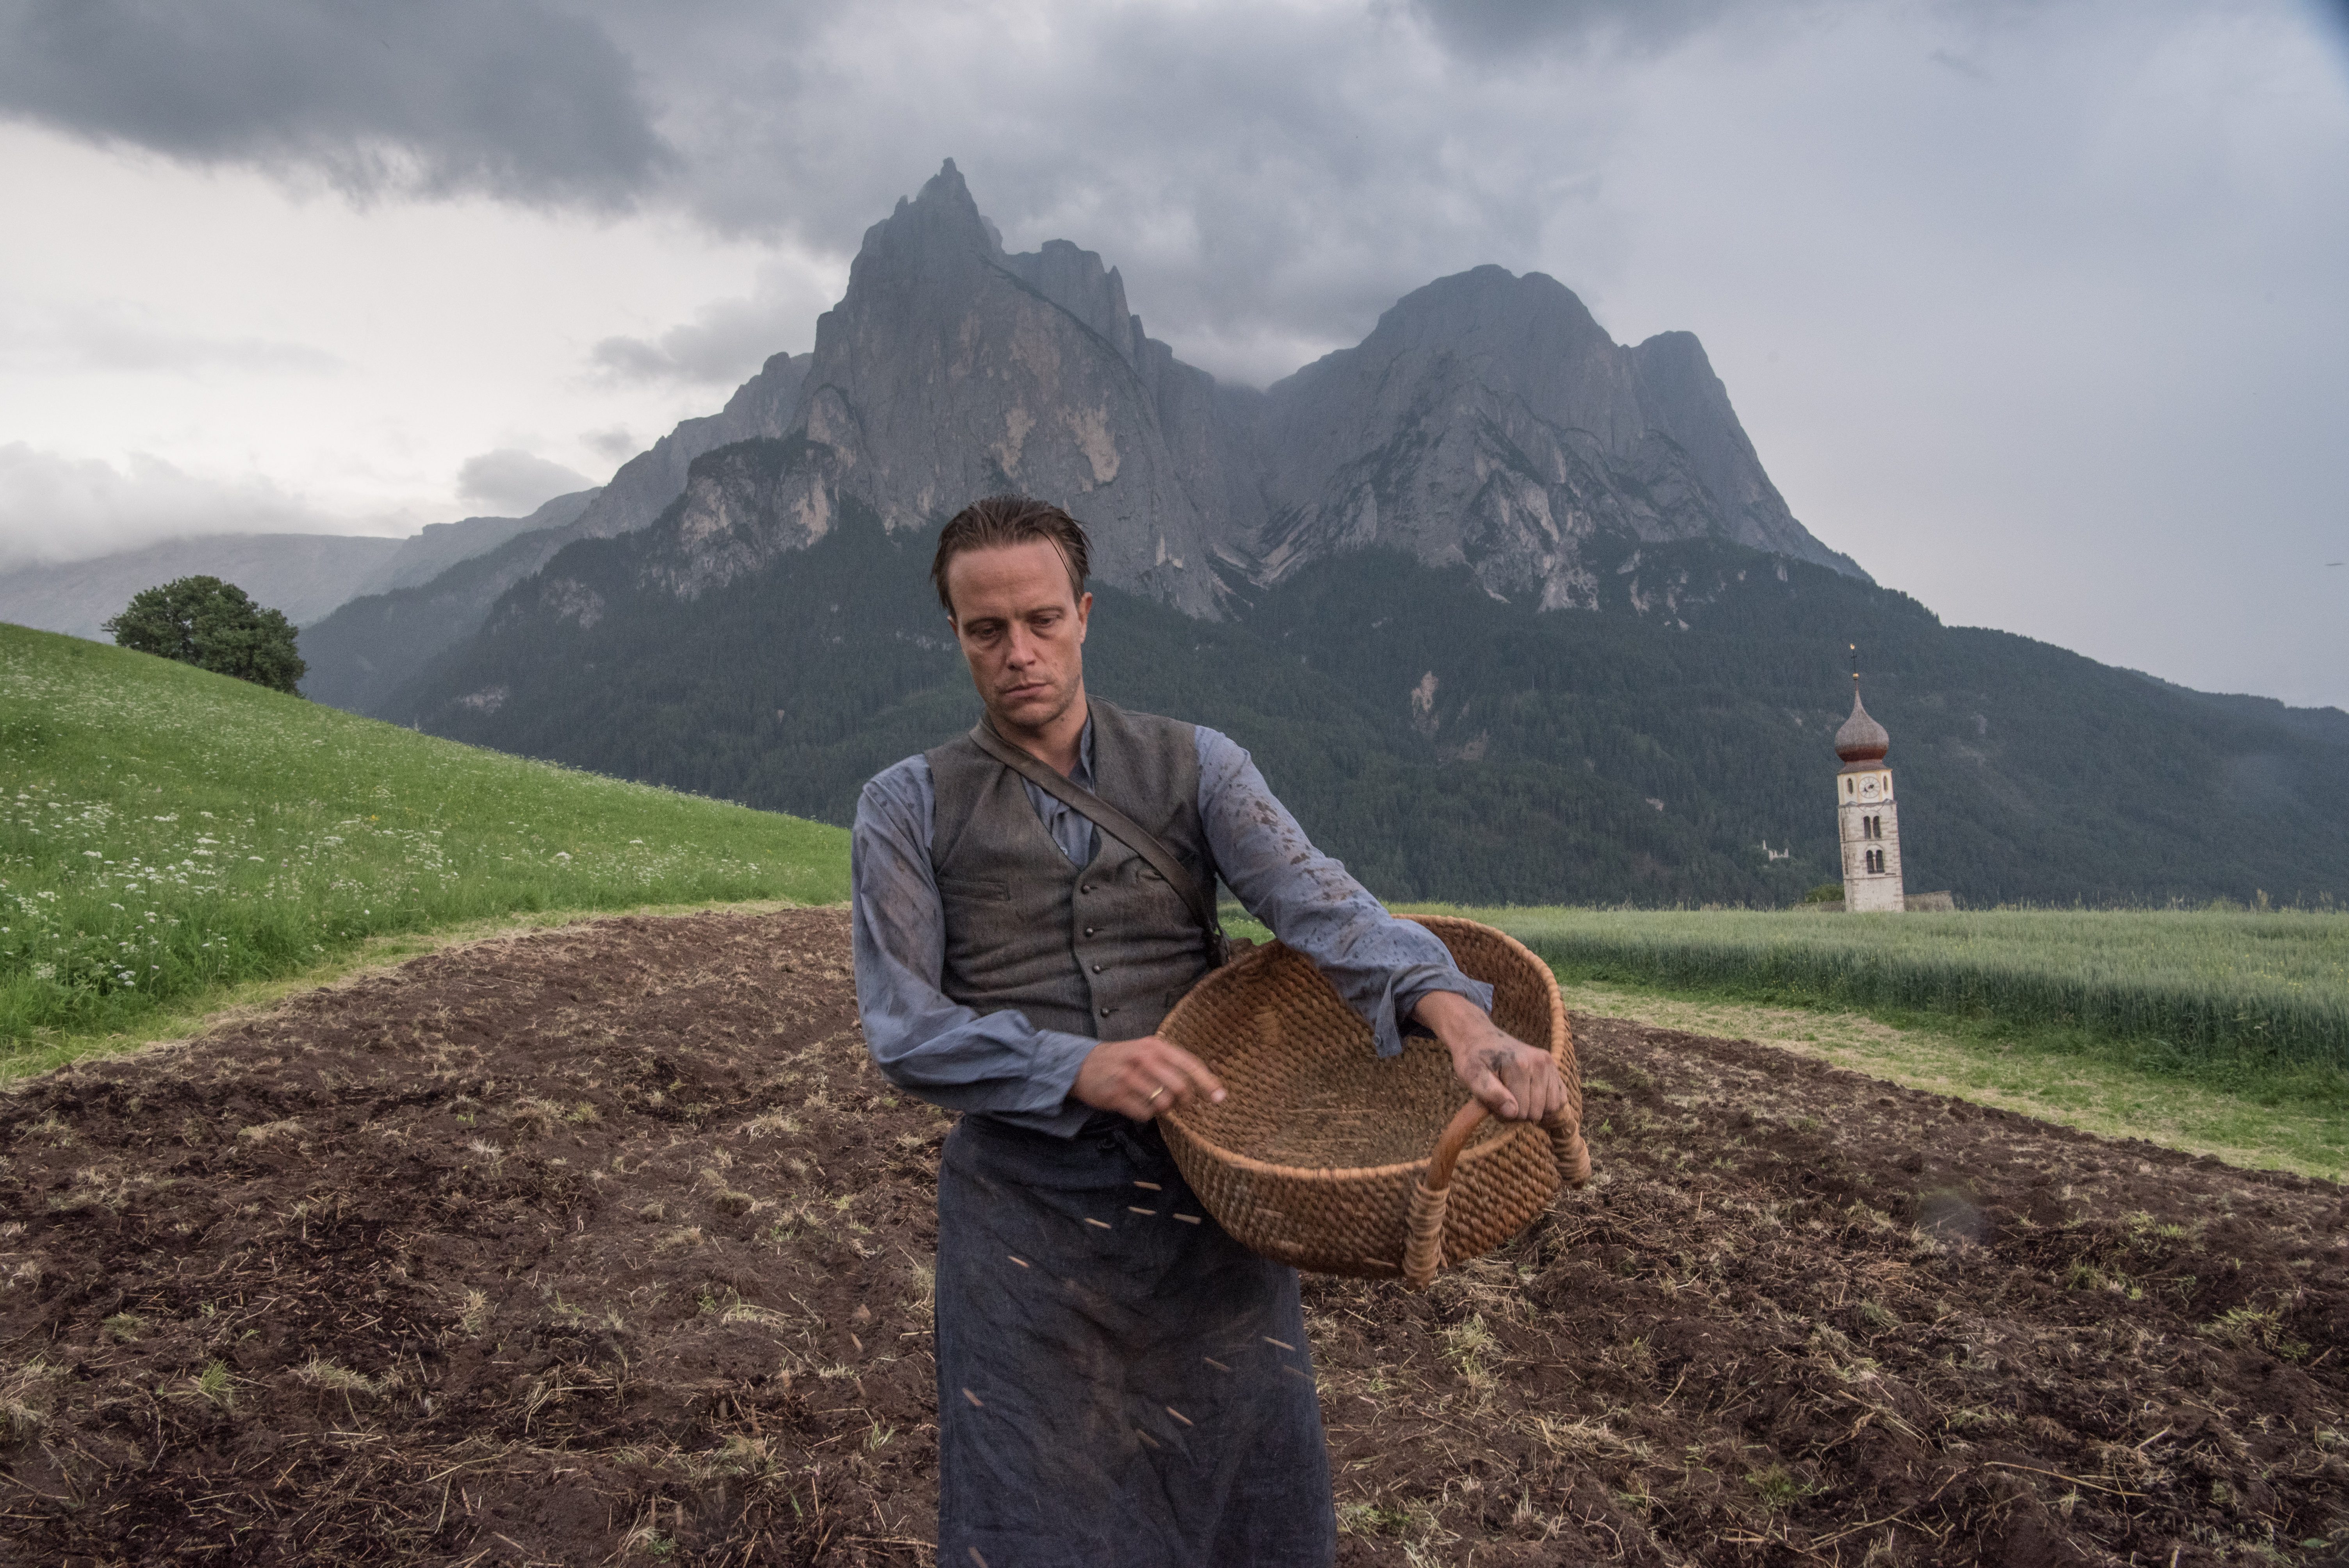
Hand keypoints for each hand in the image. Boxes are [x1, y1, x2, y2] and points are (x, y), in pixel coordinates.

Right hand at [1072, 1035, 1226, 1120]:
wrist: (1080, 1065)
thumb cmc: (1121, 1059)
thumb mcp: (1145, 1050)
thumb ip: (1171, 1062)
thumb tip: (1202, 1085)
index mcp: (1155, 1046)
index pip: (1190, 1064)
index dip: (1208, 1083)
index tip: (1220, 1098)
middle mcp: (1144, 1059)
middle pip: (1180, 1088)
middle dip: (1186, 1102)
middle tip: (1183, 1105)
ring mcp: (1129, 1078)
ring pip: (1163, 1103)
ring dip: (1164, 1108)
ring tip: (1155, 1102)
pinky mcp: (1117, 1096)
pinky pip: (1145, 1114)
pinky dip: (1146, 1115)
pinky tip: (1138, 1105)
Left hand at [1412, 991, 1564, 1122]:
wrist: (1479, 1037)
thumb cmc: (1473, 1058)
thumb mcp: (1471, 1075)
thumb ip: (1489, 1094)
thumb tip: (1513, 1112)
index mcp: (1519, 1065)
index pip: (1520, 1112)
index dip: (1504, 1116)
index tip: (1492, 1105)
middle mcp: (1539, 1063)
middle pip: (1536, 1112)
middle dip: (1519, 1114)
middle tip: (1502, 1102)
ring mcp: (1549, 1064)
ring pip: (1552, 1107)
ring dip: (1534, 1110)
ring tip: (1516, 1099)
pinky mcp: (1553, 1067)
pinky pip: (1561, 1098)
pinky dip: (1547, 1105)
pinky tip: (1532, 1099)